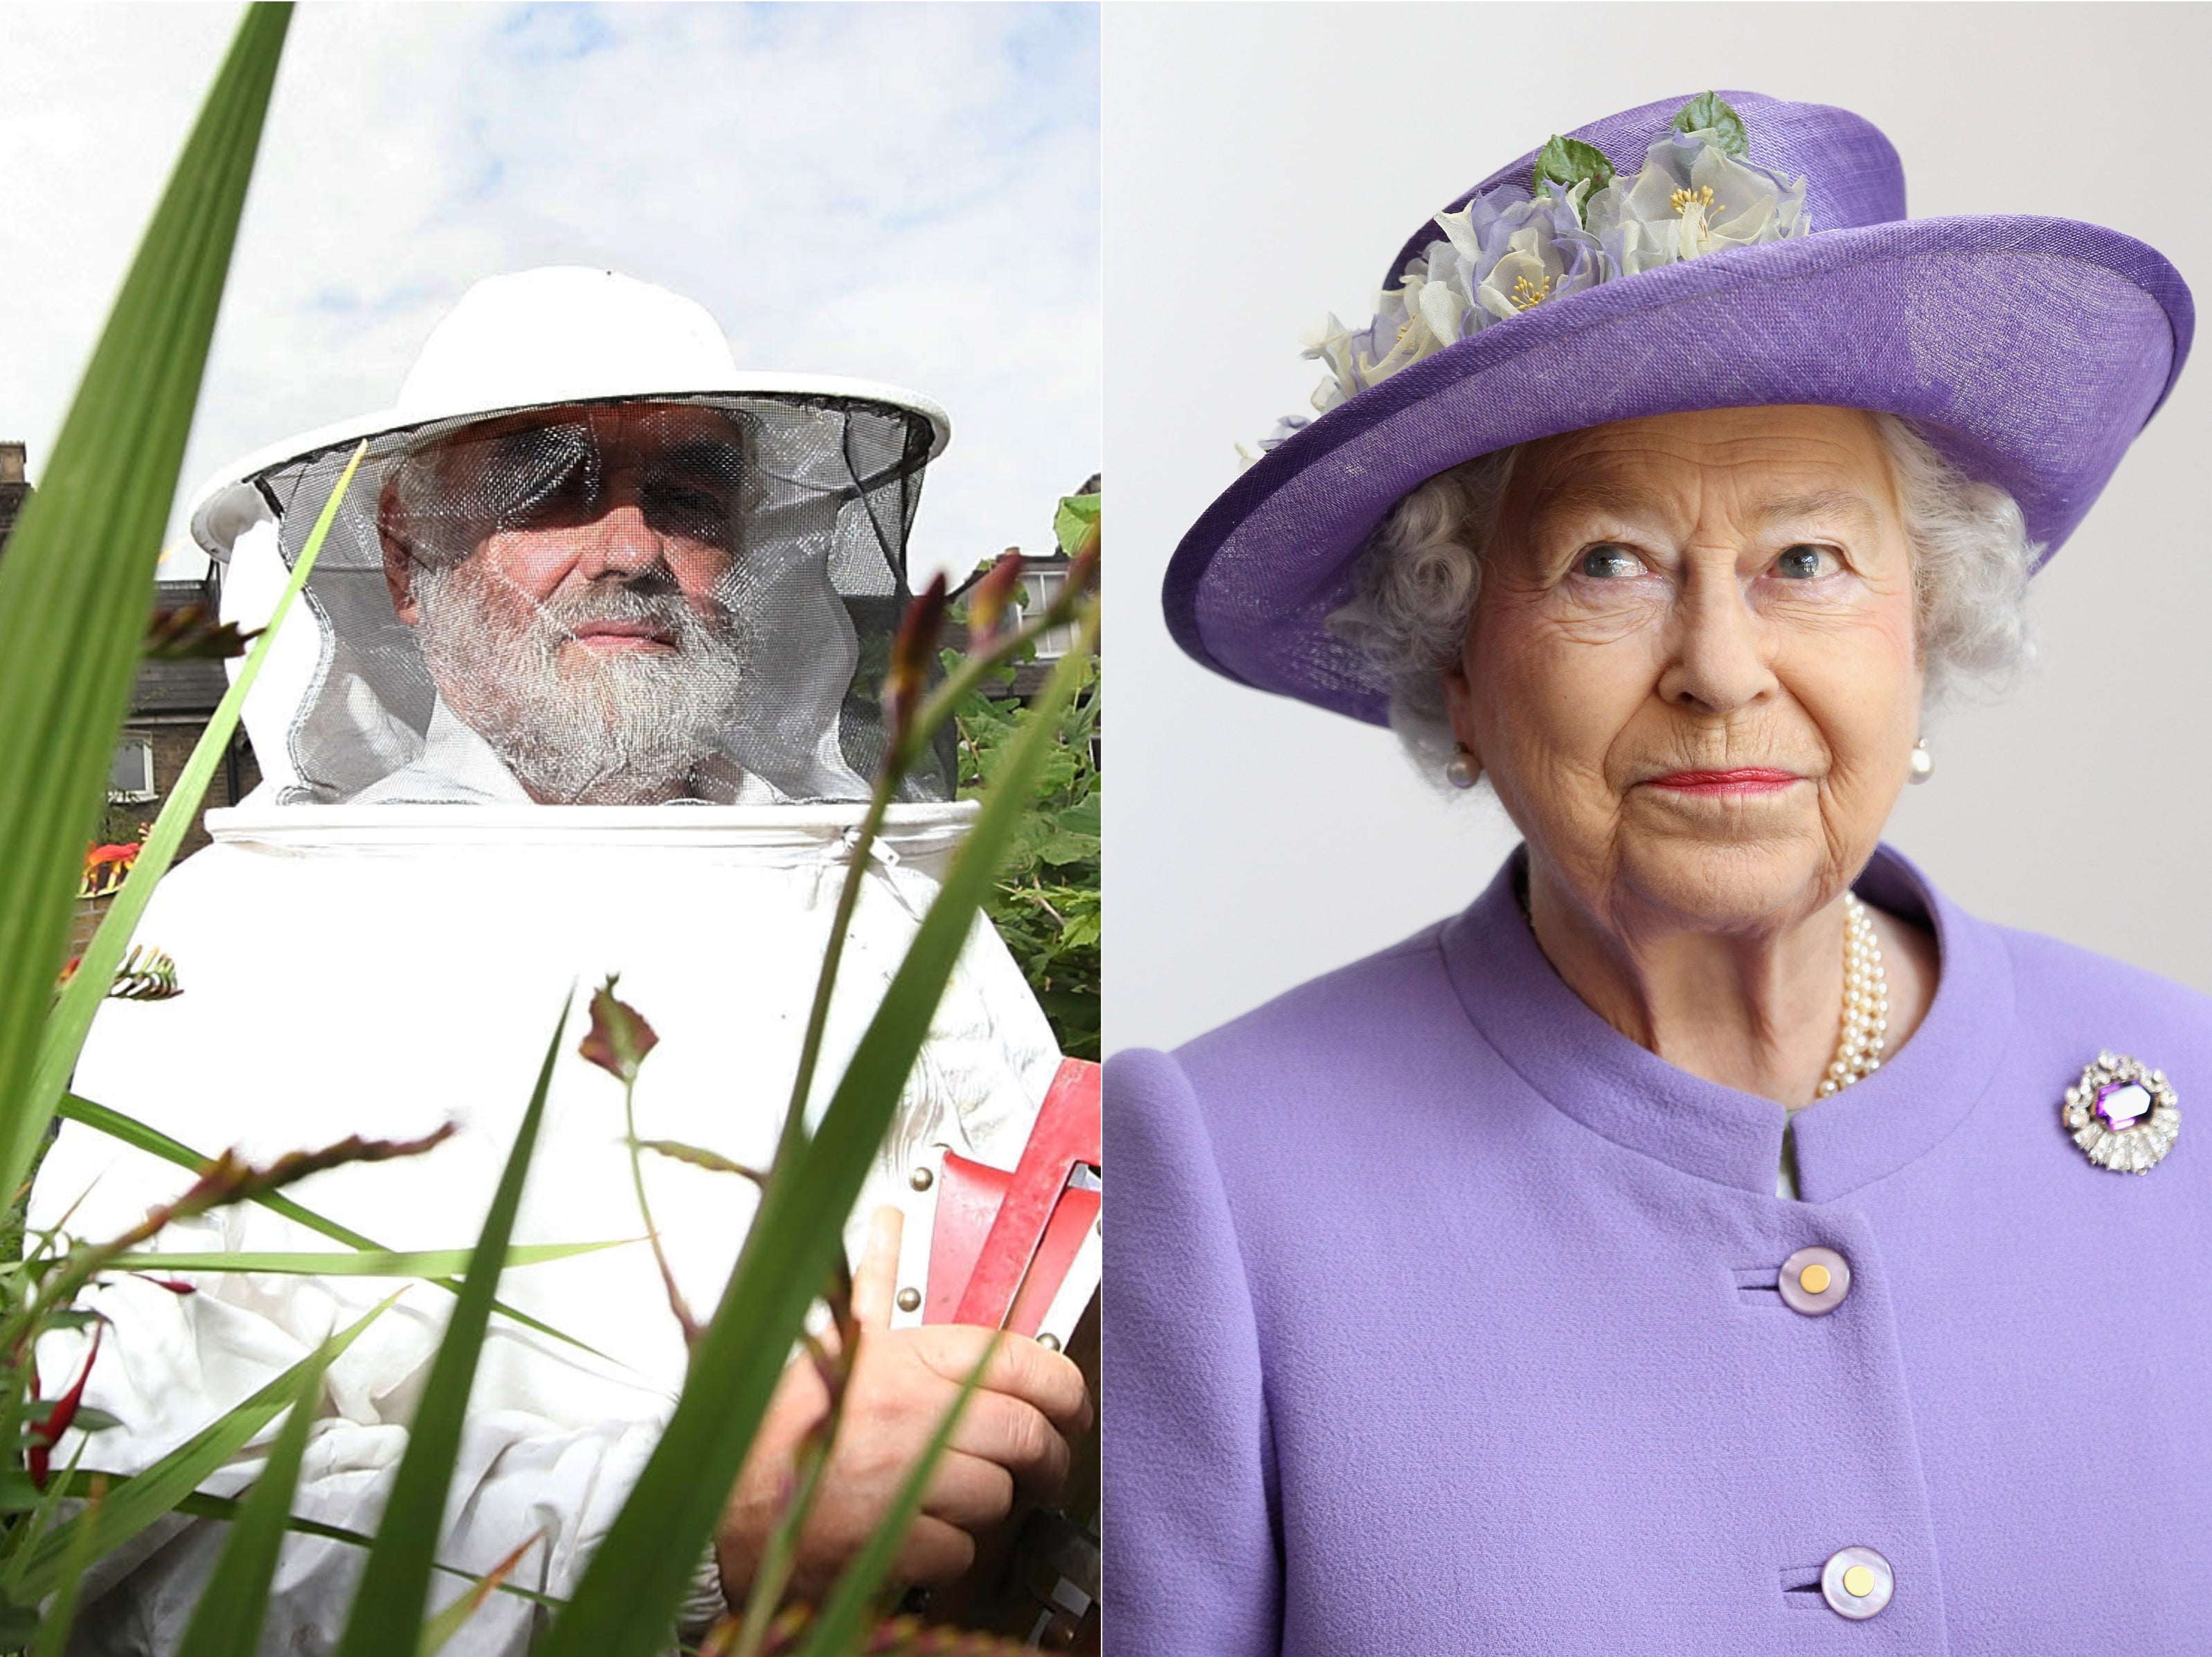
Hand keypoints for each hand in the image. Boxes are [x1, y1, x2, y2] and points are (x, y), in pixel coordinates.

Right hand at [715, 1207, 1093, 1603]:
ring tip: (958, 1499)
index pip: (1018, 1358)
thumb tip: (888, 1223)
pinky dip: (950, 1553)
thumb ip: (875, 1288)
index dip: (1064, 1386)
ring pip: (998, 1495)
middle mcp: (907, 1414)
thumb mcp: (831, 1343)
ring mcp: (899, 1479)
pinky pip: (961, 1551)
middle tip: (1045, 1470)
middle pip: (1025, 1433)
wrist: (722, 1505)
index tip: (1073, 1408)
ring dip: (988, 1506)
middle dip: (1047, 1458)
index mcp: (900, 1359)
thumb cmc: (779, 1428)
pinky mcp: (889, 1543)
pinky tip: (920, 1535)